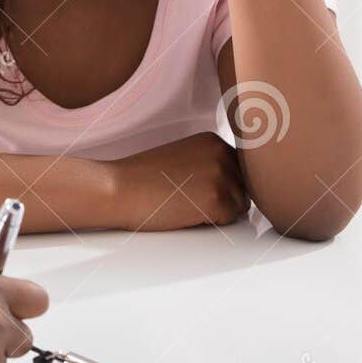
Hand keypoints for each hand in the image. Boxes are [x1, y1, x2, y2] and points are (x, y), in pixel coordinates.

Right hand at [109, 132, 250, 230]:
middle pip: (244, 187)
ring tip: (186, 203)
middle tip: (187, 197)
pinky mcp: (216, 199)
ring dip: (219, 211)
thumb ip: (210, 162)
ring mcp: (221, 175)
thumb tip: (240, 183)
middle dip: (224, 197)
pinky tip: (185, 211)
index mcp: (213, 140)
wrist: (117, 189)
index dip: (219, 185)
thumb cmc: (143, 179)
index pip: (239, 170)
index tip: (192, 187)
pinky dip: (211, 222)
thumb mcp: (183, 157)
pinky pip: (230, 219)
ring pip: (240, 205)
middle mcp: (222, 153)